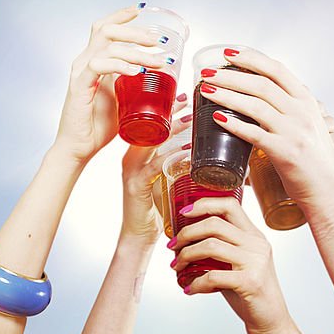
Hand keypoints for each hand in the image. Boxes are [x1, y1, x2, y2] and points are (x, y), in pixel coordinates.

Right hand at [51, 6, 170, 166]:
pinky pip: (99, 65)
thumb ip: (134, 84)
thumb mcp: (122, 99)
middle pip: (107, 30)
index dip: (122, 16)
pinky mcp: (79, 86)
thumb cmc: (99, 126)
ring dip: (137, 50)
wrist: (79, 148)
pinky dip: (120, 65)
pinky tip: (137, 71)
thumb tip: (163, 78)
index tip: (143, 10)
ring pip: (108, 45)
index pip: (104, 28)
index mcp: (93, 61)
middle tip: (160, 40)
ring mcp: (80, 72)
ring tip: (159, 61)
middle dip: (137, 31)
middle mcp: (85, 62)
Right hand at [120, 94, 190, 239]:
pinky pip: (155, 166)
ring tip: (191, 117)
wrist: (139, 237)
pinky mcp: (136, 185)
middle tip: (188, 97)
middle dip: (169, 110)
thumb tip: (203, 154)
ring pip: (152, 142)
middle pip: (149, 127)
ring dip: (172, 129)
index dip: (166, 109)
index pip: (150, 125)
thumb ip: (177, 166)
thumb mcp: (166, 182)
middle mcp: (131, 158)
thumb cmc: (156, 210)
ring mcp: (131, 170)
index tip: (185, 95)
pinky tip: (187, 151)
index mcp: (137, 154)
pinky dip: (172, 156)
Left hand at [169, 197, 298, 333]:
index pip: (230, 205)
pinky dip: (195, 283)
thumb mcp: (239, 264)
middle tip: (173, 246)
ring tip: (177, 267)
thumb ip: (221, 249)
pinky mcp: (250, 282)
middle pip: (214, 224)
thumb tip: (185, 240)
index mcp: (254, 236)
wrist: (271, 321)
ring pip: (210, 246)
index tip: (183, 213)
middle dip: (186, 234)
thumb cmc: (250, 293)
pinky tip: (190, 289)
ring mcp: (255, 262)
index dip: (203, 204)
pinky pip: (212, 276)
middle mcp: (256, 245)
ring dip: (186, 256)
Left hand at [194, 49, 333, 217]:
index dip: (251, 58)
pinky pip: (254, 134)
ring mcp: (294, 132)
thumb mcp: (308, 127)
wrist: (331, 191)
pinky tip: (217, 118)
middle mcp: (302, 112)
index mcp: (307, 102)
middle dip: (230, 75)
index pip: (277, 70)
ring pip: (255, 105)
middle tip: (207, 73)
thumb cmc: (315, 162)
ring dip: (227, 95)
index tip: (228, 54)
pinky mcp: (285, 153)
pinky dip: (234, 124)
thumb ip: (289, 113)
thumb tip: (259, 106)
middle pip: (261, 84)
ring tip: (206, 91)